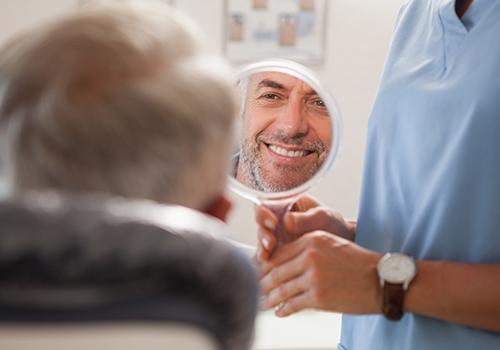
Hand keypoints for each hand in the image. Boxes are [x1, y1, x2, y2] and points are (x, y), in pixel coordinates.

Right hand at [255, 195, 355, 261]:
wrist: (342, 245)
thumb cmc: (334, 225)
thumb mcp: (323, 217)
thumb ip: (306, 218)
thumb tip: (287, 220)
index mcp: (286, 203)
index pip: (267, 203)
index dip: (265, 213)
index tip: (273, 222)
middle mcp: (278, 218)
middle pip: (261, 223)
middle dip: (263, 234)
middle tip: (270, 243)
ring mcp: (277, 235)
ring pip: (262, 240)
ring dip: (262, 248)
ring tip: (267, 256)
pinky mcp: (279, 251)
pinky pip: (268, 254)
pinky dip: (267, 260)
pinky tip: (267, 264)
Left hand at [260, 231, 380, 316]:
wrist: (382, 280)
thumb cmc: (358, 263)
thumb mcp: (332, 245)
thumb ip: (308, 250)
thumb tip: (285, 263)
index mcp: (312, 239)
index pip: (280, 253)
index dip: (265, 265)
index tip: (257, 272)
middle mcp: (310, 256)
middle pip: (276, 271)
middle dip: (262, 282)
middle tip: (254, 289)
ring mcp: (313, 277)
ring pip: (282, 289)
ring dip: (269, 298)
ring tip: (261, 303)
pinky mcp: (319, 297)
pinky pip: (293, 304)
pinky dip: (284, 309)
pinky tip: (279, 312)